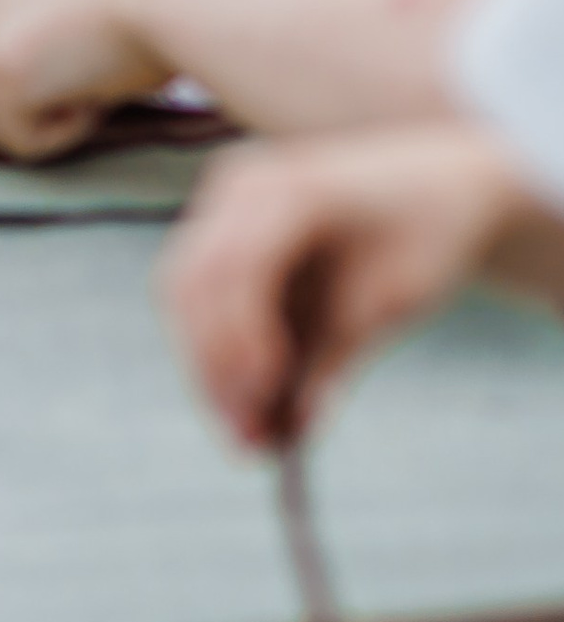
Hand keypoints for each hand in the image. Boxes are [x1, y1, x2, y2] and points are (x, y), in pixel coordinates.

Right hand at [162, 123, 552, 446]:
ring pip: (183, 292)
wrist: (439, 177)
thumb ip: (338, 354)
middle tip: (246, 444)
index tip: (263, 408)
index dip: (238, 341)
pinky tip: (249, 396)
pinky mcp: (225, 227)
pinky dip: (218, 346)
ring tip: (247, 434)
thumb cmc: (427, 232)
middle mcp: (237, 186)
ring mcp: (223, 201)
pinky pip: (200, 291)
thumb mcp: (394, 297)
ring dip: (206, 365)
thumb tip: (295, 428)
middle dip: (210, 367)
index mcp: (284, 188)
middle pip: (190, 283)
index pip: (232, 268)